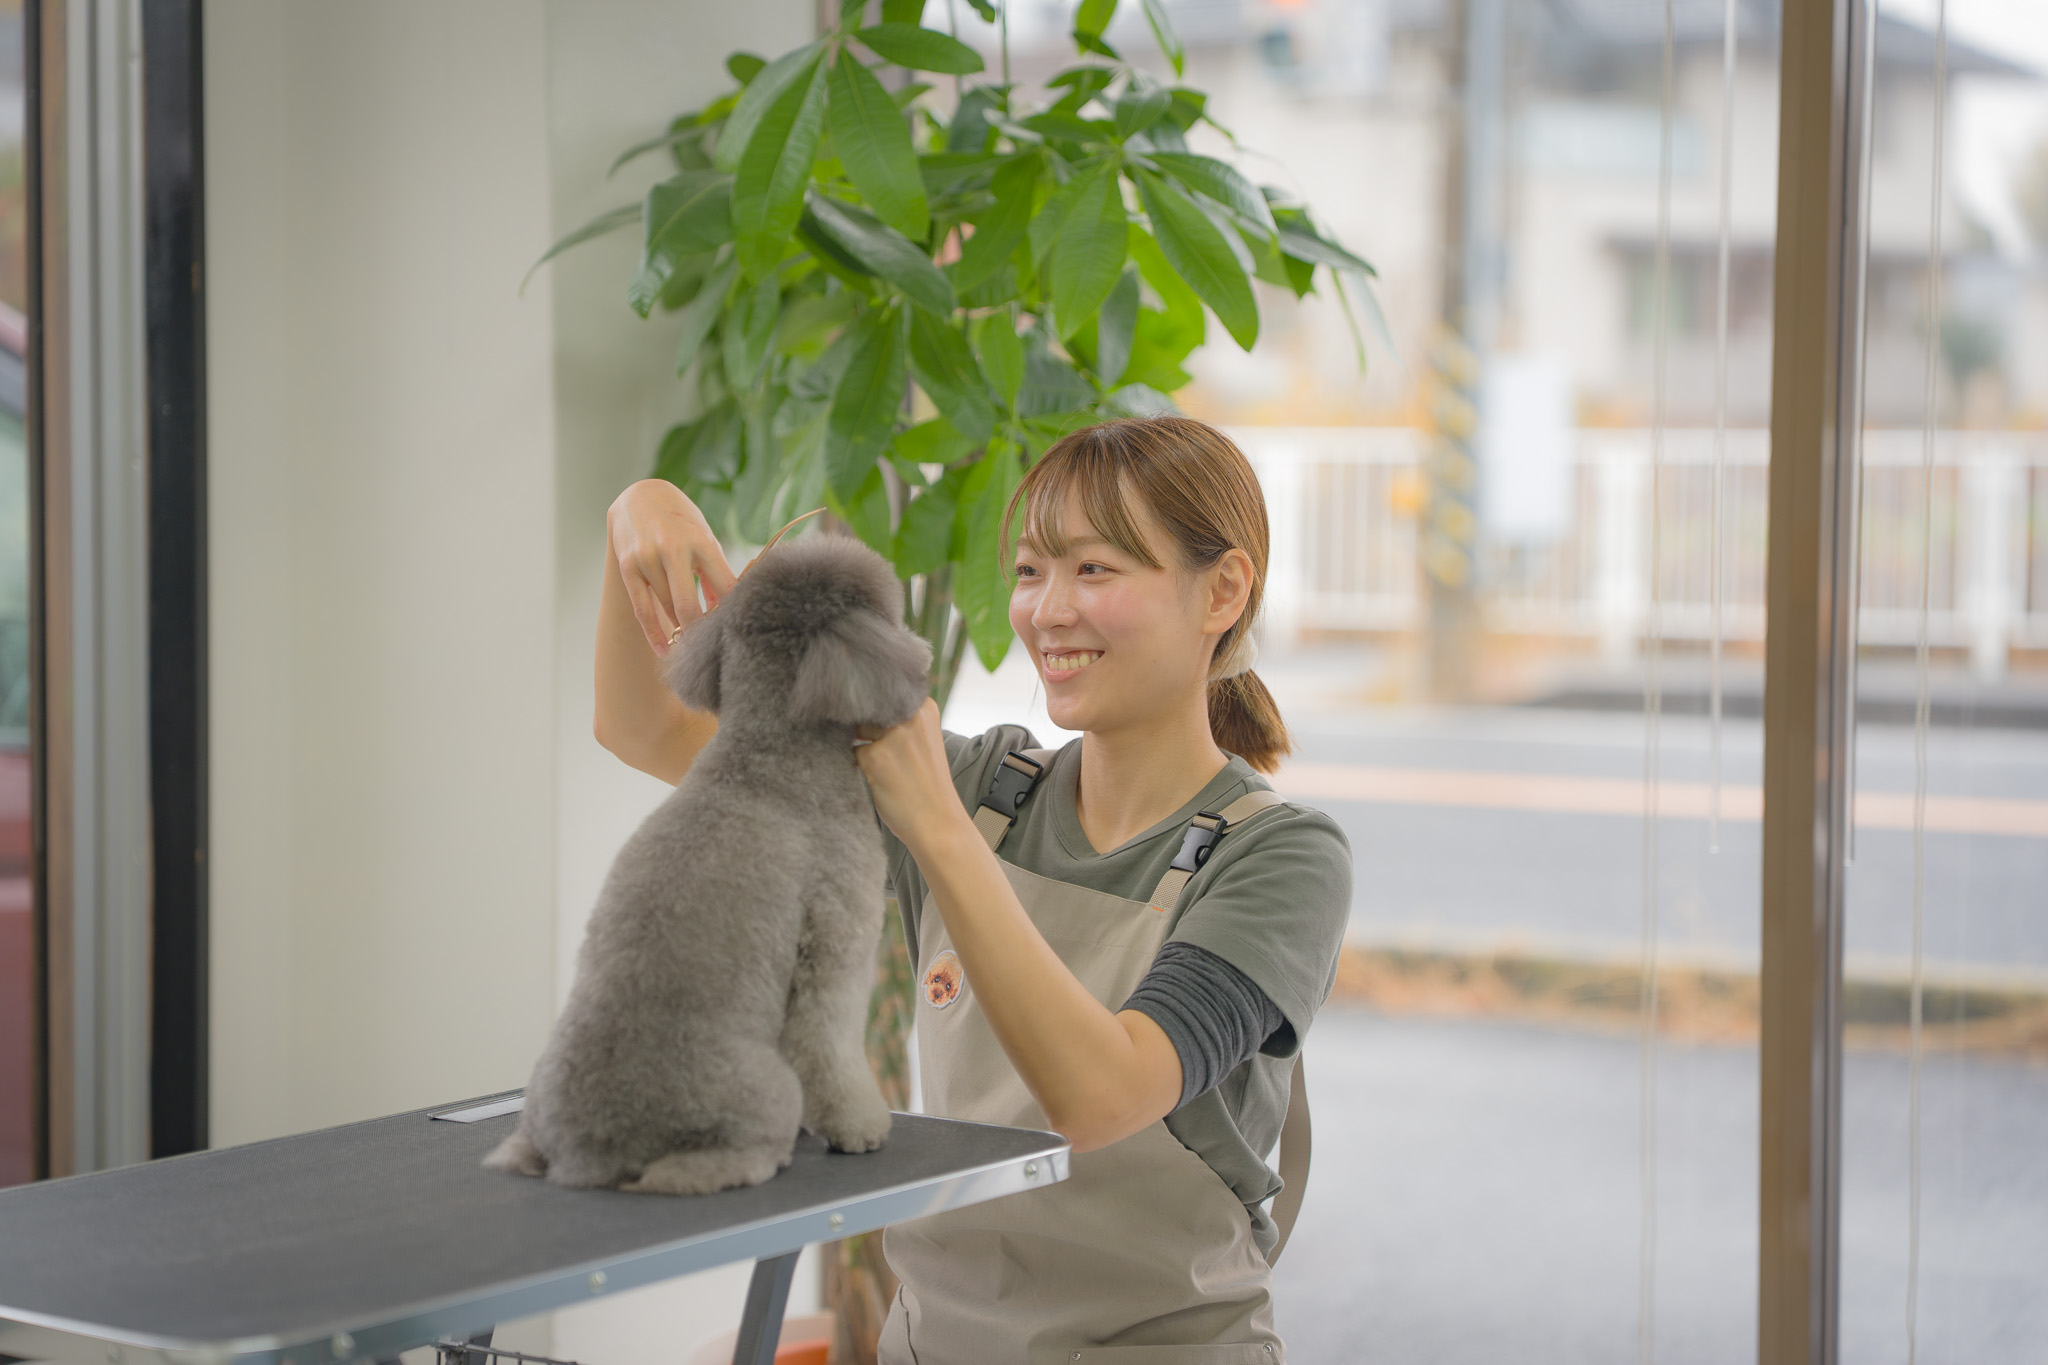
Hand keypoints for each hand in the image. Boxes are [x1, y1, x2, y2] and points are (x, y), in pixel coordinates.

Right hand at [607, 480, 737, 656]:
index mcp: (702, 542)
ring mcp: (648, 558)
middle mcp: (674, 549)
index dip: (731, 613)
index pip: (724, 586)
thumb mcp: (705, 540)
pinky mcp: (628, 567)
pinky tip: (664, 649)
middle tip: (709, 646)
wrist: (640, 496)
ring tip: (690, 646)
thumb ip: (716, 576)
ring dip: (679, 631)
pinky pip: (642, 610)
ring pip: (666, 609)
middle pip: (689, 606)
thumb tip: (725, 612)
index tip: (735, 630)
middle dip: (699, 631)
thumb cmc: (682, 522)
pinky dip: (654, 634)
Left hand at [854, 699, 969, 855]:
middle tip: (885, 754)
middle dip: (865, 726)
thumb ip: (899, 721)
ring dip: (863, 747)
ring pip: (858, 729)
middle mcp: (910, 715)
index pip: (884, 692)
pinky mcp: (875, 757)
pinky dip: (860, 766)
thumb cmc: (928, 785)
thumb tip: (856, 710)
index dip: (874, 707)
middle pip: (868, 708)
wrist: (938, 823)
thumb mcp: (921, 740)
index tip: (876, 723)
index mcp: (924, 707)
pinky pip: (854, 753)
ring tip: (887, 769)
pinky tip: (880, 779)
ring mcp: (893, 735)